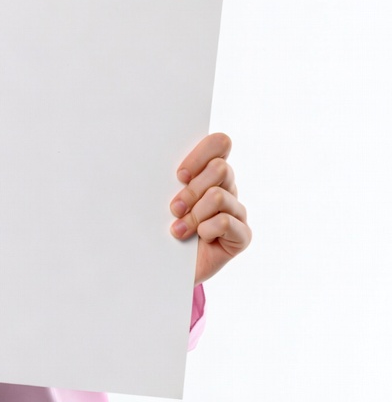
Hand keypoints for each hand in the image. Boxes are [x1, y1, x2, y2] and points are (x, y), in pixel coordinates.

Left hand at [169, 132, 250, 285]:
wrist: (169, 263)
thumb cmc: (164, 223)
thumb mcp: (164, 195)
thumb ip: (173, 177)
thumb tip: (168, 163)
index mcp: (210, 171)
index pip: (220, 143)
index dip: (200, 155)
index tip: (180, 175)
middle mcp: (228, 187)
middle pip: (220, 168)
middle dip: (192, 189)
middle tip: (175, 207)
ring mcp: (237, 211)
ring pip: (218, 195)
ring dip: (193, 214)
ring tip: (180, 228)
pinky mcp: (242, 234)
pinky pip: (225, 221)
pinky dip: (205, 229)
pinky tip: (199, 238)